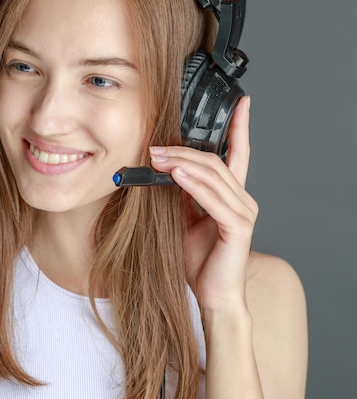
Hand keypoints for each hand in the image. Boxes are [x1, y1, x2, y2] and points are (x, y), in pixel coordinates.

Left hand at [150, 96, 257, 312]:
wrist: (213, 297)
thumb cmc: (200, 261)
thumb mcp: (186, 220)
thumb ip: (184, 195)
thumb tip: (168, 169)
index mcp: (233, 195)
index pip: (239, 153)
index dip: (241, 126)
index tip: (242, 102)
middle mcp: (243, 199)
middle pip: (215, 161)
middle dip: (183, 150)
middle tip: (154, 147)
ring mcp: (243, 212)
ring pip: (212, 174)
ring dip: (182, 162)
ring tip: (157, 158)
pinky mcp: (237, 226)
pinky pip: (213, 198)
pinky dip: (192, 184)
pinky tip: (175, 176)